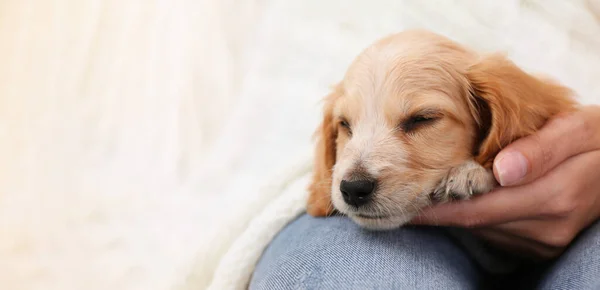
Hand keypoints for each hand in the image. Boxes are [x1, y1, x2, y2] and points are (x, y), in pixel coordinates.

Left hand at [412, 105, 599, 259]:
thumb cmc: (595, 139)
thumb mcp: (579, 129)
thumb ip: (543, 148)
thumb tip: (504, 170)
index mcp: (557, 195)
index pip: (481, 208)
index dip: (441, 207)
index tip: (407, 199)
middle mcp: (549, 227)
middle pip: (477, 222)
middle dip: (438, 213)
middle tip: (399, 199)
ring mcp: (546, 242)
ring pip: (484, 230)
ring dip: (454, 216)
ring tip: (422, 197)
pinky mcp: (541, 247)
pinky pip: (497, 234)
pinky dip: (474, 219)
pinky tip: (458, 201)